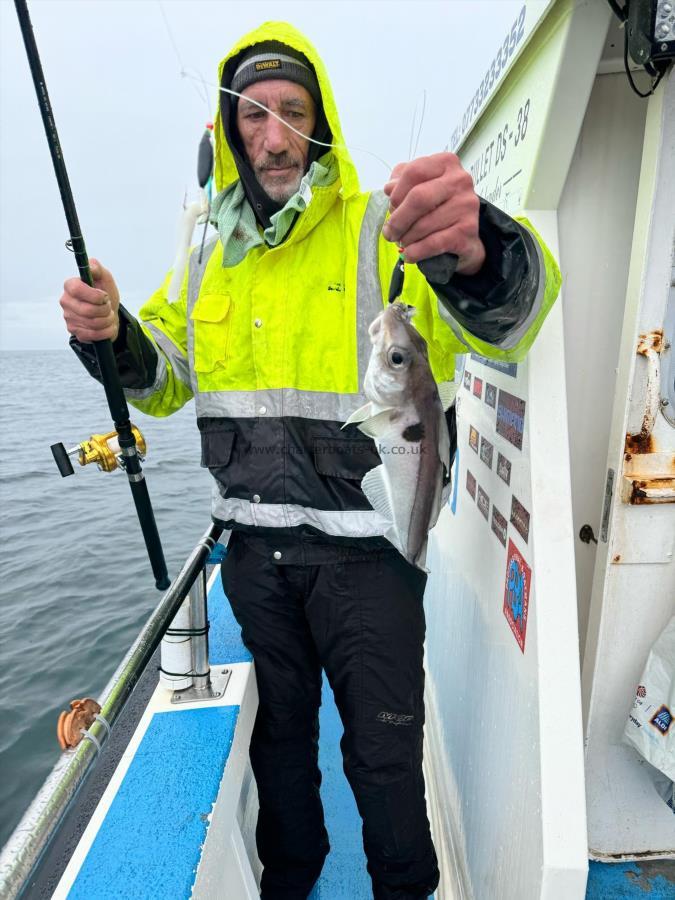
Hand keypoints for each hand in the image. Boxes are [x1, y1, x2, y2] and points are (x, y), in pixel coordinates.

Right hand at [60, 259, 119, 342]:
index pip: (76, 289)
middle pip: (87, 310)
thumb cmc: (105, 295)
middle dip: (105, 310)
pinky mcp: (75, 332)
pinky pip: (94, 335)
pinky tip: (107, 326)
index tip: (104, 296)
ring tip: (108, 315)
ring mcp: (69, 318)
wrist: (110, 314)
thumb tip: (91, 265)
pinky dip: (107, 331)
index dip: (94, 295)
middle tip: (108, 307)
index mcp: (70, 286)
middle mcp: (66, 302)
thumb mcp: (104, 278)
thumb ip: (97, 268)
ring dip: (108, 320)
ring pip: (93, 324)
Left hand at [382, 152, 485, 274]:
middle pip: (418, 197)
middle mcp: (460, 180)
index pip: (414, 171)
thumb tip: (389, 189)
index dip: (396, 192)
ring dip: (406, 238)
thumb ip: (401, 182)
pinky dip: (416, 251)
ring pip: (424, 224)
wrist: (464, 235)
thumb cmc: (437, 207)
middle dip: (398, 219)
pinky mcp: (468, 230)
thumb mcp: (419, 187)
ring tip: (402, 243)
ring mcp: (466, 205)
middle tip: (390, 233)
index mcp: (446, 163)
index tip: (391, 207)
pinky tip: (409, 254)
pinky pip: (433, 243)